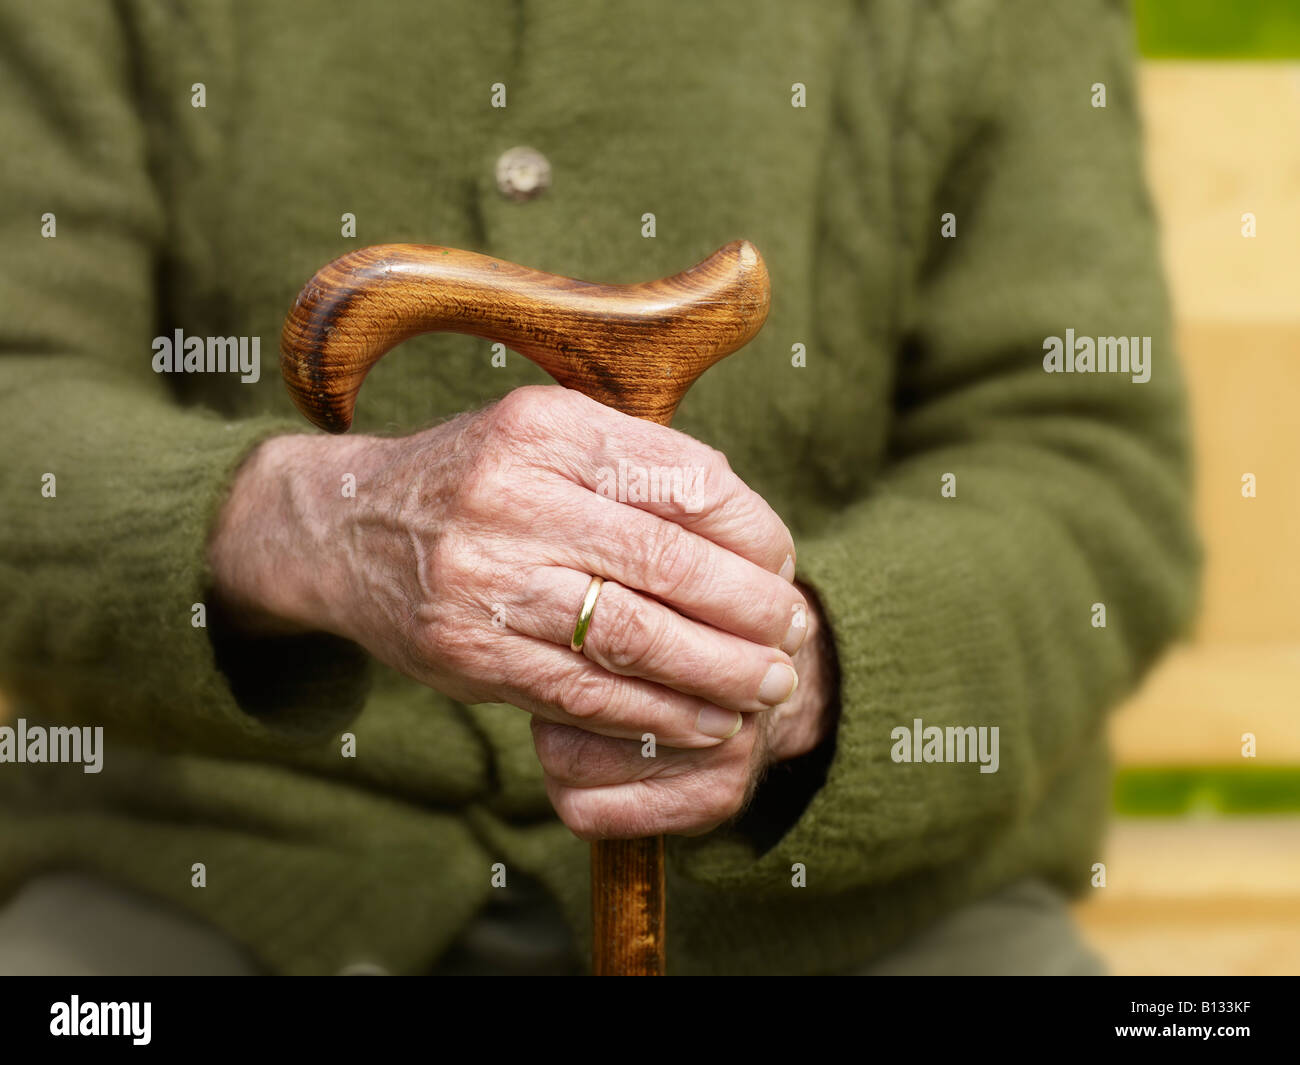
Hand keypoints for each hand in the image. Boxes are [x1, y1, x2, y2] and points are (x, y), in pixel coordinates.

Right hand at [208, 386, 811, 835]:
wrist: (344, 528)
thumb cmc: (475, 480)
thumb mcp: (547, 436)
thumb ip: (638, 466)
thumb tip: (751, 531)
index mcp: (549, 426)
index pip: (687, 480)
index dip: (755, 533)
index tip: (783, 565)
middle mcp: (513, 495)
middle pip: (668, 563)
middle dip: (750, 610)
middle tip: (794, 635)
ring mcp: (484, 577)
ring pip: (634, 635)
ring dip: (718, 671)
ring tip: (768, 686)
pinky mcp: (468, 652)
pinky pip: (584, 692)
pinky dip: (657, 713)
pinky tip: (703, 720)